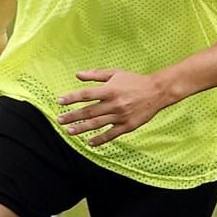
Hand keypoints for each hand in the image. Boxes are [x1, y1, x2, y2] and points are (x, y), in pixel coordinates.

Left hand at [56, 69, 175, 146]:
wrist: (157, 92)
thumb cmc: (134, 81)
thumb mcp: (116, 73)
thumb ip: (96, 75)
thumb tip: (78, 75)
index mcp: (110, 90)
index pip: (86, 95)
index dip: (71, 98)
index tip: (59, 101)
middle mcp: (114, 104)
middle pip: (88, 111)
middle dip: (72, 116)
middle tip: (60, 120)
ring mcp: (120, 116)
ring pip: (97, 124)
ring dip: (81, 128)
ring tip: (70, 131)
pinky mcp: (128, 126)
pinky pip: (111, 134)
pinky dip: (100, 139)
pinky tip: (90, 142)